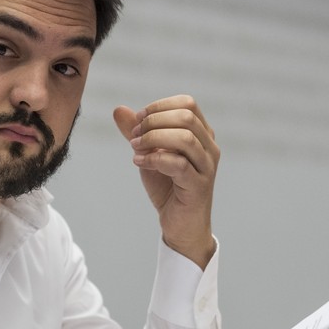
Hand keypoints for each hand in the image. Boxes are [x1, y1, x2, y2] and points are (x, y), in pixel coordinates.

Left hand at [113, 95, 218, 268]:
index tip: (137, 120)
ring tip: (135, 148)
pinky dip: (154, 159)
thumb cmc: (168, 187)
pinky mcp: (199, 186)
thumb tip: (118, 109)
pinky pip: (178, 164)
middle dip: (153, 121)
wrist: (180, 224)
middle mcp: (209, 147)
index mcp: (202, 134)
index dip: (159, 106)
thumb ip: (137, 132)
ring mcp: (207, 167)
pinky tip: (139, 163)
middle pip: (187, 116)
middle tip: (133, 136)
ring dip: (153, 139)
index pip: (187, 103)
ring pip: (185, 138)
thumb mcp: (149, 154)